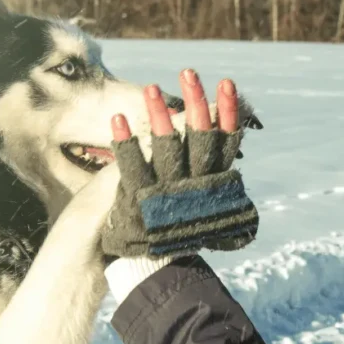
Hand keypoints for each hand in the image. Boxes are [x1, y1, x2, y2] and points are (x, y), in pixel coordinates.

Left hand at [100, 69, 256, 258]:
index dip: (227, 112)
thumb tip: (227, 158)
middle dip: (194, 103)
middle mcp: (194, 186)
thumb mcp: (211, 213)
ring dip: (158, 116)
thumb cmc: (183, 236)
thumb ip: (217, 185)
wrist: (158, 271)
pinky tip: (117, 118)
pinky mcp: (140, 198)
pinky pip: (132, 165)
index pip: (224, 142)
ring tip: (149, 89)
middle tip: (188, 73)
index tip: (227, 84)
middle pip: (198, 137)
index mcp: (213, 186)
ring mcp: (167, 192)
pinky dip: (124, 141)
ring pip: (166, 147)